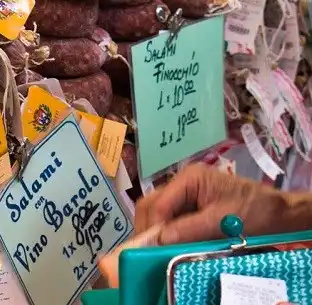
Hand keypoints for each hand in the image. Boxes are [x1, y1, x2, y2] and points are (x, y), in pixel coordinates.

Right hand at [135, 164, 306, 244]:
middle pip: (152, 204)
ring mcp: (186, 194)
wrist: (279, 212)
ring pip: (158, 212)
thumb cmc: (253, 210)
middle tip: (150, 250)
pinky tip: (172, 245)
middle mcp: (182, 183)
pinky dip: (168, 232)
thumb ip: (189, 228)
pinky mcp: (191, 206)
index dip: (153, 225)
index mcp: (189, 178)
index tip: (152, 247)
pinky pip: (171, 218)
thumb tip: (159, 239)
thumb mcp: (221, 221)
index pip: (159, 202)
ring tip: (159, 249)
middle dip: (149, 227)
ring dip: (157, 231)